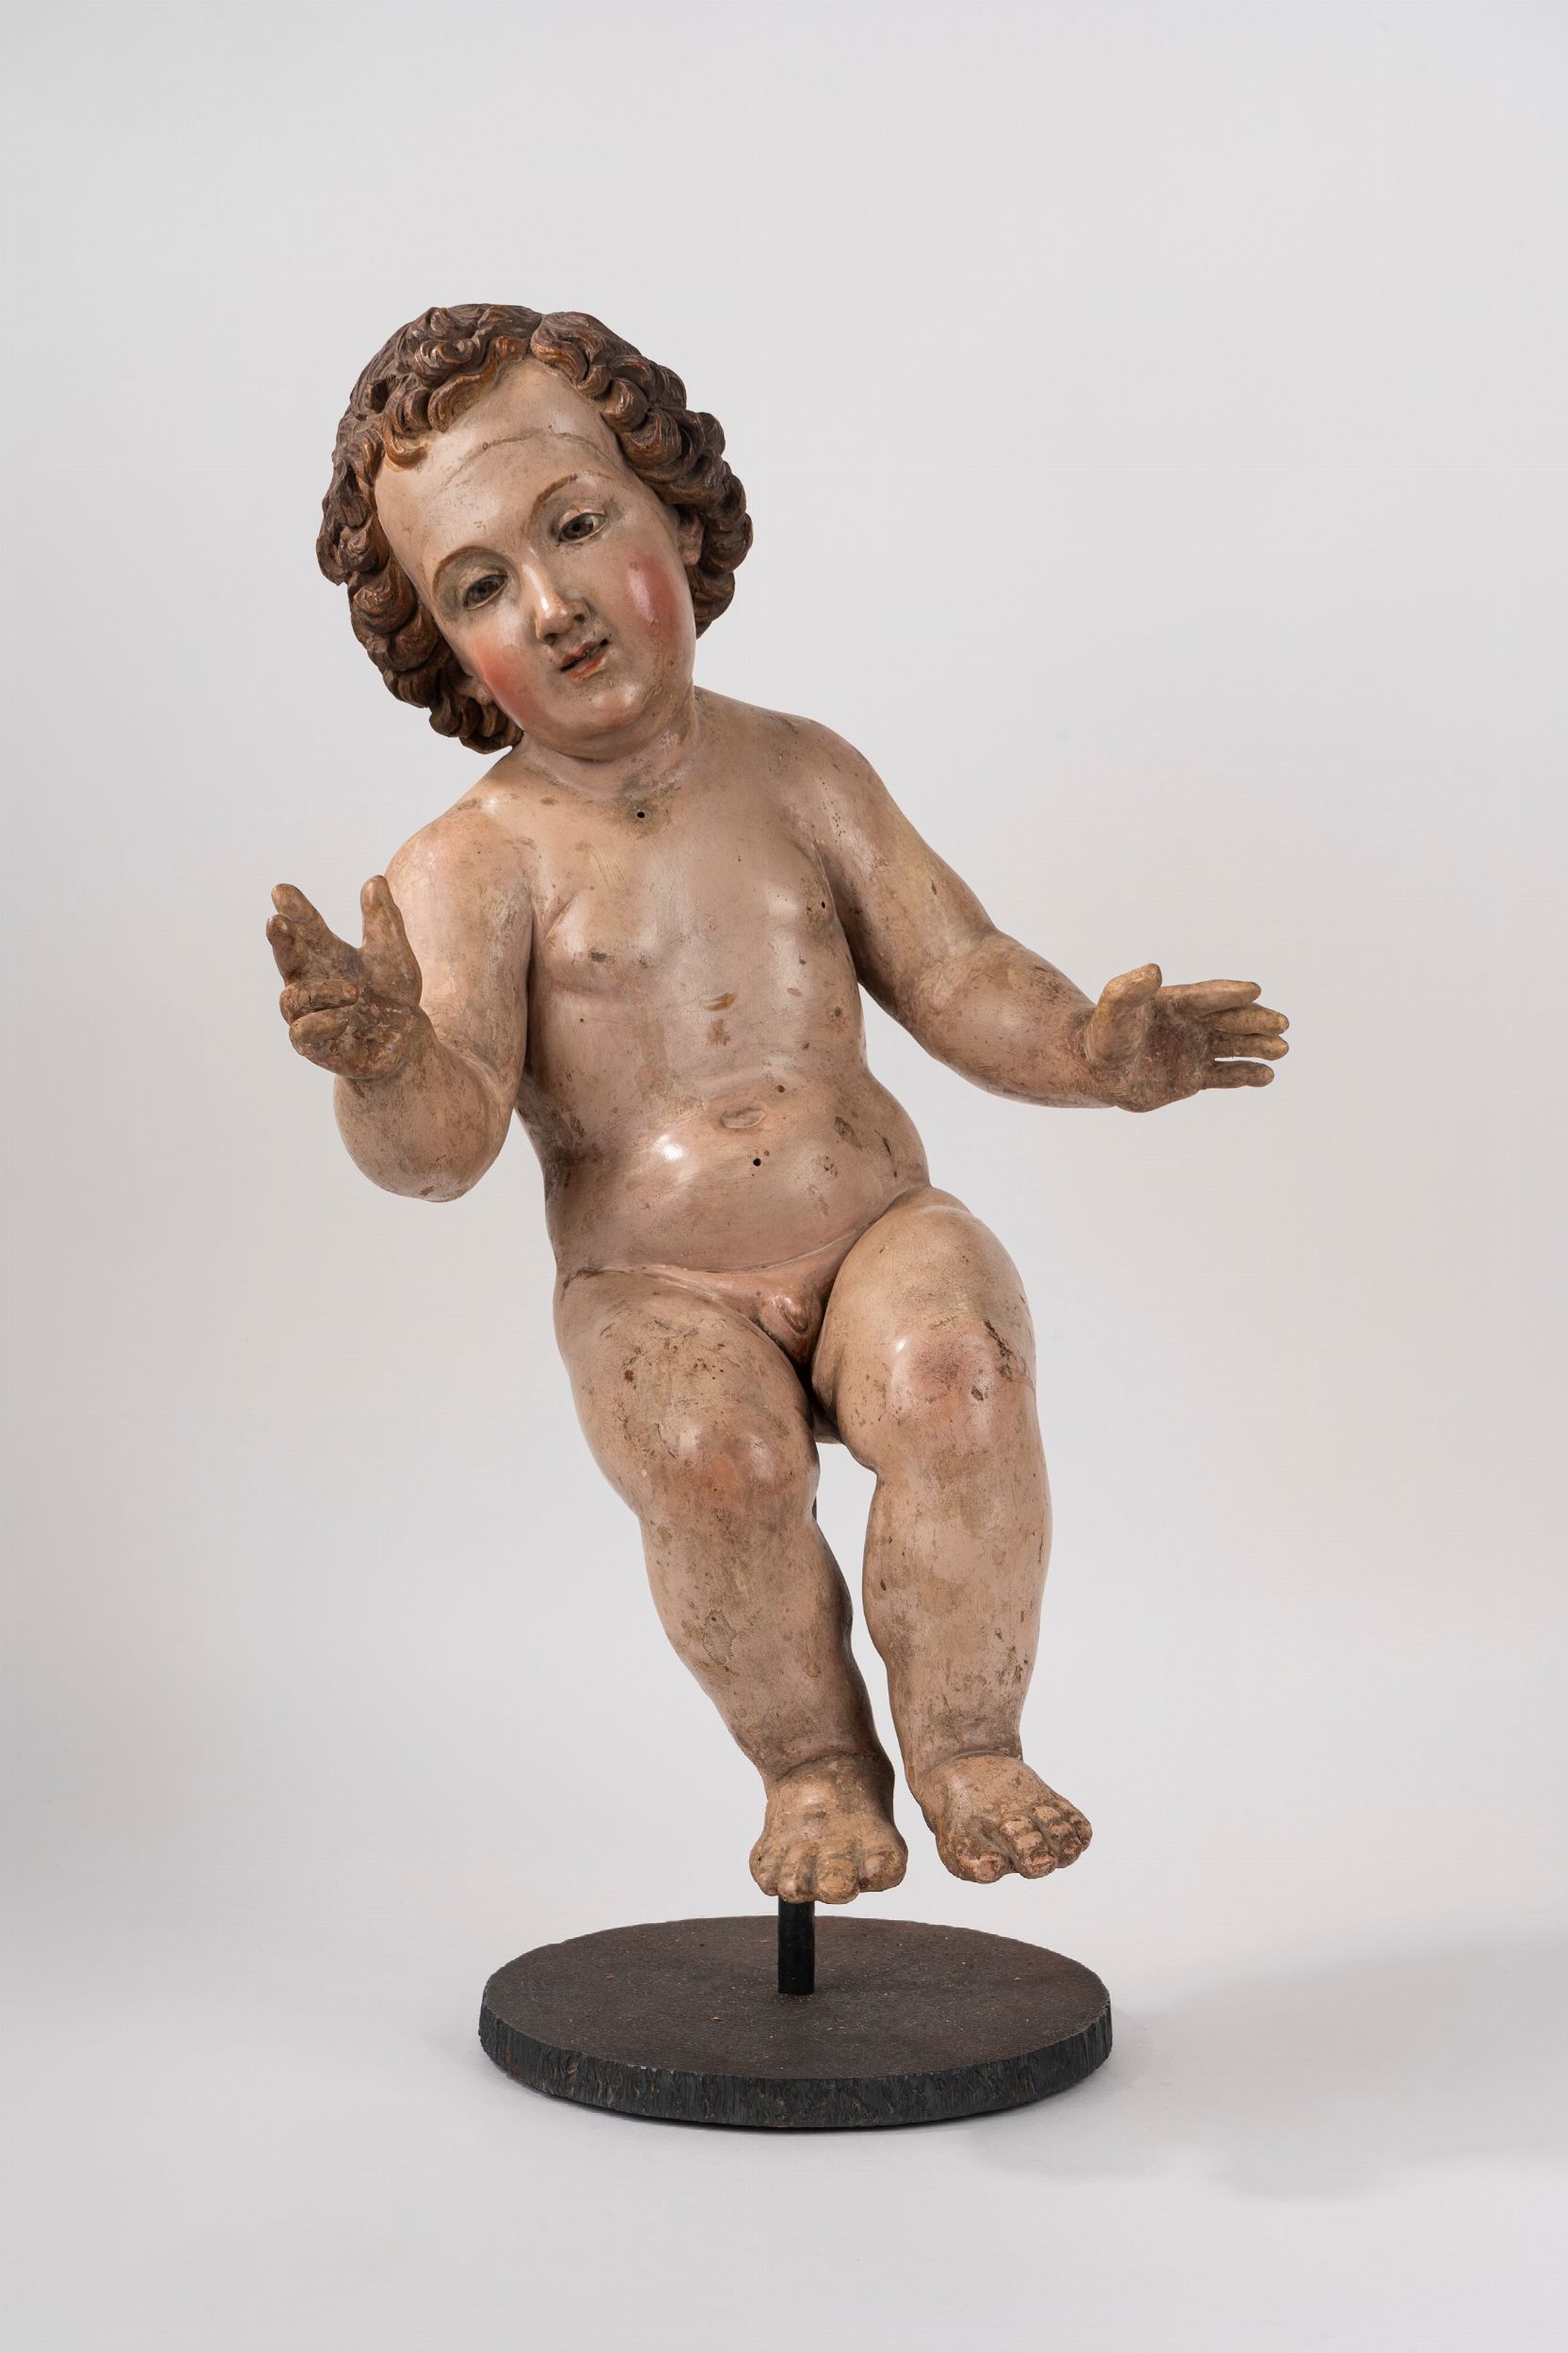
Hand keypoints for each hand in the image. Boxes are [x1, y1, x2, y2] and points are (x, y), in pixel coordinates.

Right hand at [267, 878, 428, 1079]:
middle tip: (277, 922)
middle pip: (285, 957)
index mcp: (325, 954)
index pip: (304, 926)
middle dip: (280, 940)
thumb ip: (383, 919)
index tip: (281, 890)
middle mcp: (311, 981)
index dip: (294, 909)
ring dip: (321, 992)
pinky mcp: (315, 1045)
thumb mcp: (393, 954)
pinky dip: (320, 1023)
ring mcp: (309, 1013)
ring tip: (354, 992)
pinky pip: (301, 1033)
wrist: (408, 1039)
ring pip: (292, 998)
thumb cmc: (394, 994)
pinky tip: (343, 1018)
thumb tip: (375, 880)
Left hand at [1081, 964, 1288, 1110]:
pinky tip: (1267, 1076)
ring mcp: (1195, 1049)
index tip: (1254, 990)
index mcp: (1176, 1002)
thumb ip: (1130, 989)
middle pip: (1230, 1019)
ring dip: (1259, 1046)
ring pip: (1234, 1046)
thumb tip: (1153, 969)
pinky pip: (1225, 1076)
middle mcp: (1191, 1023)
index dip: (1229, 993)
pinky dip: (1246, 1075)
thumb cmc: (1103, 1034)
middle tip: (1282, 1023)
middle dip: (1256, 1020)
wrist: (1096, 1070)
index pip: (1208, 996)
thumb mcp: (1115, 1008)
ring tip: (1282, 1049)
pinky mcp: (1193, 1077)